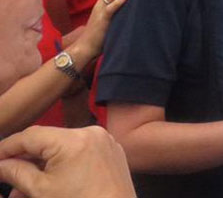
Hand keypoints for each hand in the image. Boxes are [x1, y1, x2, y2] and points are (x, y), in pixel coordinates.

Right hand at [0, 126, 134, 197]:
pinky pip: (78, 152)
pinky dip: (61, 165)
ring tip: (22, 190)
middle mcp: (90, 133)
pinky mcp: (109, 150)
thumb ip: (16, 173)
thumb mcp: (41, 191)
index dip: (7, 147)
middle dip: (23, 160)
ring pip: (61, 148)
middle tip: (6, 177)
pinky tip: (47, 183)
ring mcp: (103, 140)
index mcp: (73, 139)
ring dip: (41, 166)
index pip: (30, 135)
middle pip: (46, 141)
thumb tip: (1, 164)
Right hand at [70, 0, 131, 63]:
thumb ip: (116, 8)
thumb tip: (128, 1)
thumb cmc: (99, 33)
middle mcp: (102, 2)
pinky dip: (119, 1)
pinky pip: (112, 9)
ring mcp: (102, 9)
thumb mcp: (109, 16)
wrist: (85, 46)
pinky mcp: (103, 19)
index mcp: (104, 1)